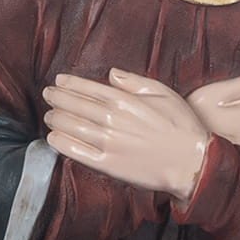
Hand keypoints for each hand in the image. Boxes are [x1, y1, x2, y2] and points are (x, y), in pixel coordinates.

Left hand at [43, 69, 210, 202]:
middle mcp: (113, 120)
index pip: (88, 88)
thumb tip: (112, 74)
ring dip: (56, 119)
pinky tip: (53, 138)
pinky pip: (78, 153)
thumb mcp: (163, 93)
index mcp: (125, 101)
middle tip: (48, 95)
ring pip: (72, 127)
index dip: (69, 84)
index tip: (58, 81)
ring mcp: (109, 143)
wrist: (192, 162)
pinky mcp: (109, 165)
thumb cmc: (182, 126)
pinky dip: (62, 144)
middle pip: (75, 106)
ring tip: (49, 115)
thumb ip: (134, 82)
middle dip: (57, 98)